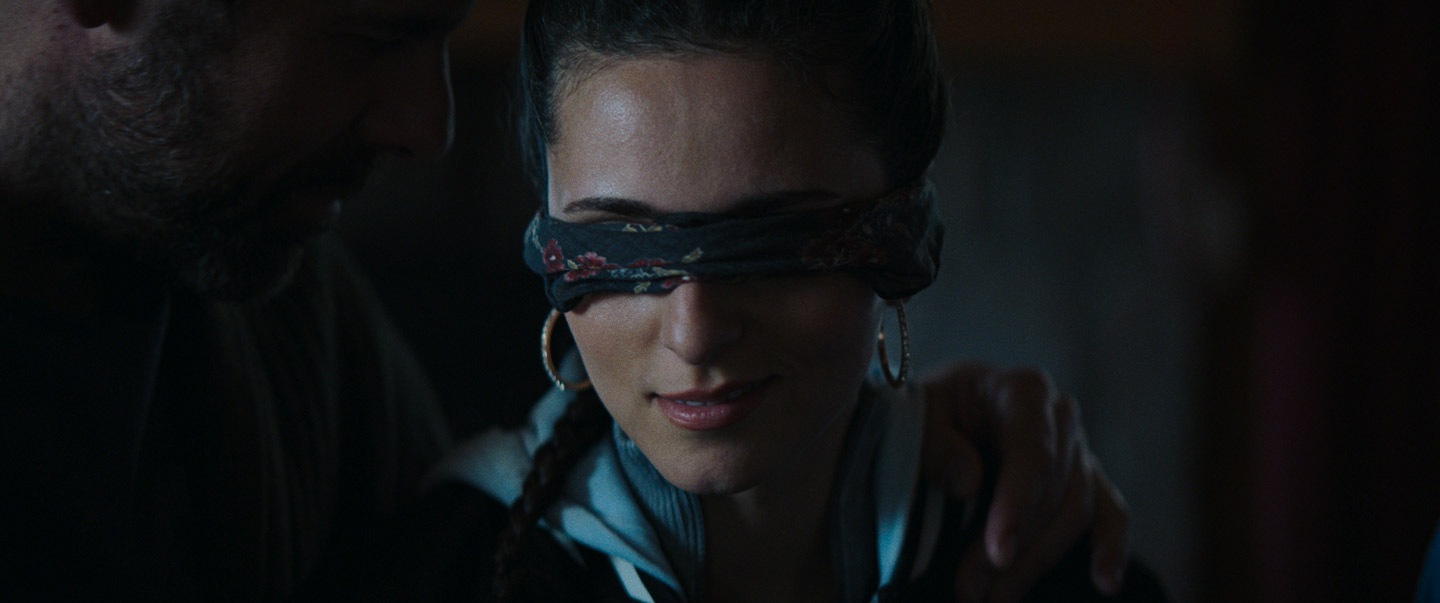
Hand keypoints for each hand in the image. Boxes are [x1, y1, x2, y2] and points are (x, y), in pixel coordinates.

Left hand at [920, 363, 1129, 602]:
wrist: (943, 410)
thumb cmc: (929, 411)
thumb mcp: (917, 415)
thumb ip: (936, 443)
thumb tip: (970, 482)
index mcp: (1022, 391)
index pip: (1033, 454)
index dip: (1018, 505)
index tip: (998, 551)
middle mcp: (1060, 417)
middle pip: (1054, 493)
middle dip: (1015, 549)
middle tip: (972, 590)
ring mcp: (1078, 450)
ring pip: (1075, 513)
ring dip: (1036, 563)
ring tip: (993, 599)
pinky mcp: (1087, 480)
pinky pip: (1110, 513)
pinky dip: (1110, 547)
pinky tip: (1104, 582)